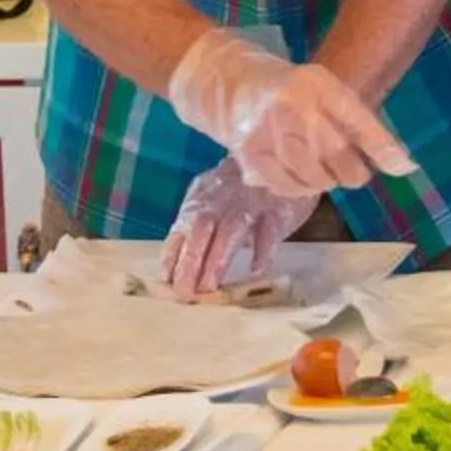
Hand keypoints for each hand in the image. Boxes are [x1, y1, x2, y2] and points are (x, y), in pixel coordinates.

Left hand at [159, 162, 318, 298]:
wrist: (285, 158)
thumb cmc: (244, 187)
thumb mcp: (215, 196)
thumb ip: (199, 222)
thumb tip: (180, 261)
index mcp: (204, 196)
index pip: (182, 226)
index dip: (173, 253)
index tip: (165, 279)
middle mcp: (224, 199)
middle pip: (202, 230)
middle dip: (191, 261)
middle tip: (184, 292)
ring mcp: (252, 202)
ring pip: (231, 230)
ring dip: (218, 259)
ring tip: (210, 287)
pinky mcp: (279, 209)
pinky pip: (270, 230)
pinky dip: (263, 250)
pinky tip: (256, 270)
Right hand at [164, 29, 414, 196]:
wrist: (230, 83)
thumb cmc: (290, 92)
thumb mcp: (324, 93)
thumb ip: (359, 124)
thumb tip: (401, 165)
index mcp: (319, 85)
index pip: (359, 118)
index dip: (383, 146)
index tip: (405, 167)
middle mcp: (295, 104)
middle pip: (338, 155)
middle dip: (353, 172)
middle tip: (351, 172)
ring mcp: (269, 128)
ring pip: (314, 176)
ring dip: (325, 182)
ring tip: (322, 171)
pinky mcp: (249, 151)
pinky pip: (287, 186)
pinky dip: (299, 189)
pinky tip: (298, 177)